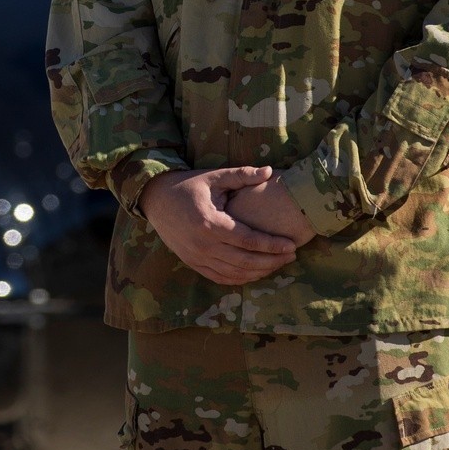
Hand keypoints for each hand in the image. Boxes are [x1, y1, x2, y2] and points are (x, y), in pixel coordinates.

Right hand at [139, 167, 300, 285]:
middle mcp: (203, 244)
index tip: (292, 244)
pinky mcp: (192, 262)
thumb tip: (270, 170)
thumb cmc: (189, 185)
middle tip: (292, 255)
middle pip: (245, 261)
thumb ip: (242, 175)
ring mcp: (196, 256)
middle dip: (272, 261)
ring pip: (234, 273)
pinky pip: (220, 278)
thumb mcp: (215, 177)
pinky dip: (240, 278)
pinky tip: (256, 272)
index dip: (273, 245)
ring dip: (259, 272)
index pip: (249, 240)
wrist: (156, 199)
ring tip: (279, 264)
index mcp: (210, 222)